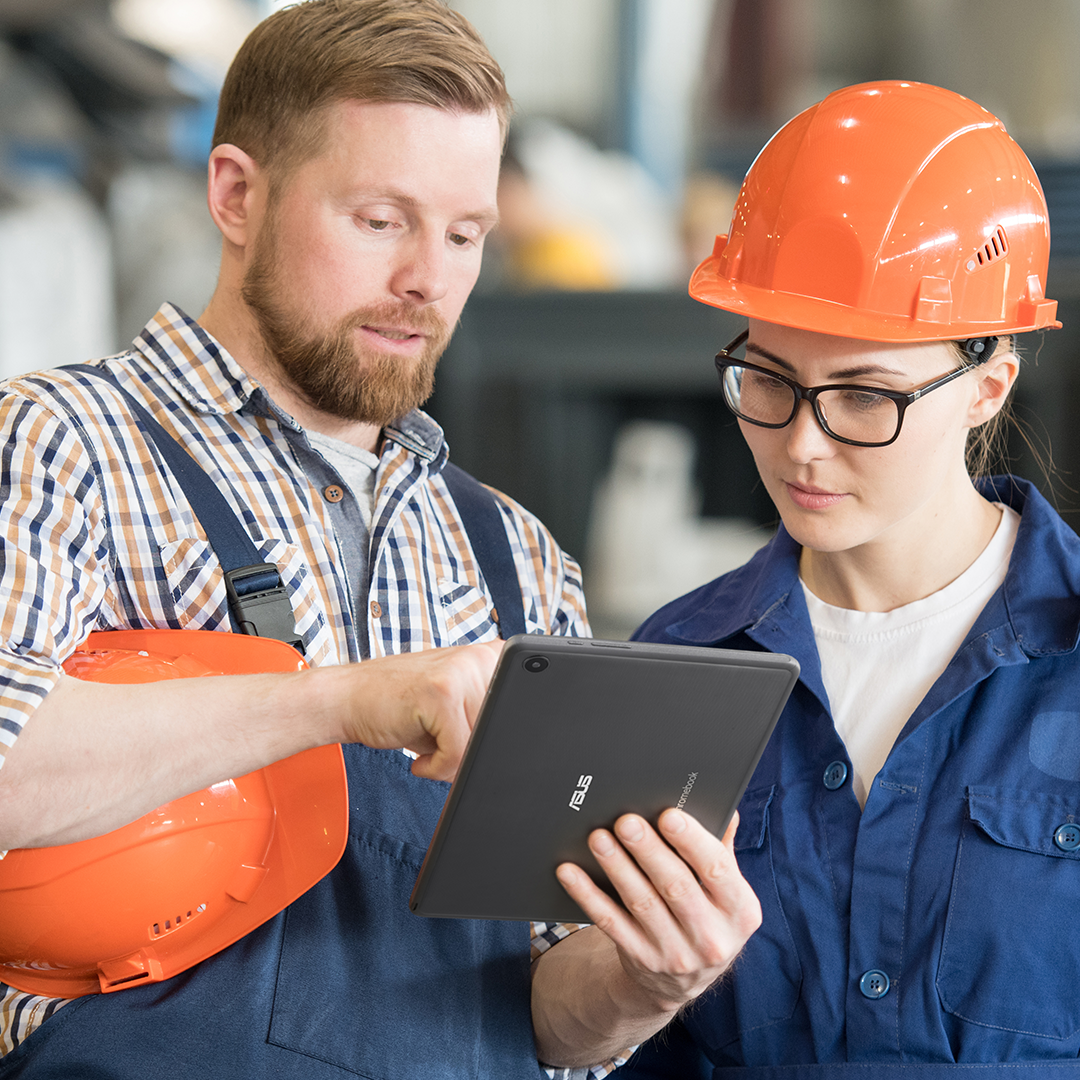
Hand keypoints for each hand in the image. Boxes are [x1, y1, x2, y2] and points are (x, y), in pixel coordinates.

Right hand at [338, 639, 502, 780]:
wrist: (347, 698)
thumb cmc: (400, 705)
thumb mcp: (456, 706)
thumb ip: (487, 717)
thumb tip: (516, 755)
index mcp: (492, 658)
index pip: (518, 717)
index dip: (494, 743)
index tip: (467, 746)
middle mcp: (481, 658)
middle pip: (500, 733)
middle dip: (471, 755)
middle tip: (442, 749)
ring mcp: (461, 672)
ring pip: (481, 746)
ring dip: (453, 763)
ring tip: (429, 747)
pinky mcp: (440, 693)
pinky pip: (457, 754)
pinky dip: (436, 769)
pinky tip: (419, 757)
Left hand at [554, 809, 760, 1011]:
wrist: (684, 981)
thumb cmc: (706, 916)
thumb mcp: (726, 893)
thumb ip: (722, 848)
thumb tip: (724, 805)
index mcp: (739, 911)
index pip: (717, 870)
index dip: (692, 841)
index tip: (668, 814)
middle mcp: (711, 937)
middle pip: (676, 886)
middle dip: (648, 850)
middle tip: (626, 821)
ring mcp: (676, 954)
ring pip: (641, 903)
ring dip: (617, 867)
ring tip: (598, 838)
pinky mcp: (642, 960)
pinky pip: (610, 924)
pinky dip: (588, 895)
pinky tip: (570, 872)